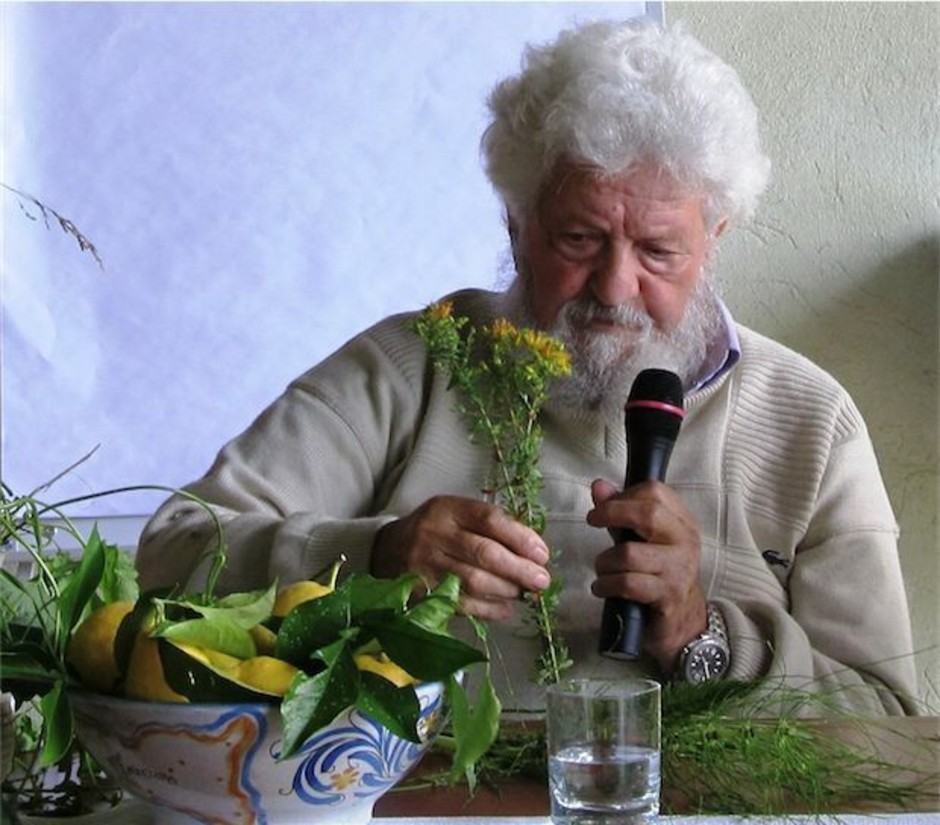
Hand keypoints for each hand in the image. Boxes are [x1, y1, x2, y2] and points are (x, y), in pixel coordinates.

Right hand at [371, 495, 550, 620]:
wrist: (388, 549)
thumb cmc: (436, 530)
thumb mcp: (457, 513)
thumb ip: (491, 525)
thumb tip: (534, 550)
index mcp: (448, 509)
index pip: (489, 519)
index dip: (520, 537)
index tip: (542, 553)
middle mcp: (435, 535)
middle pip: (484, 553)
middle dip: (519, 569)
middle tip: (542, 580)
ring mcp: (426, 565)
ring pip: (474, 581)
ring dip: (506, 590)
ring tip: (524, 593)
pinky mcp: (422, 593)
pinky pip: (462, 605)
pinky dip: (489, 609)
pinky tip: (505, 608)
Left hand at [587, 478, 706, 672]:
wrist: (683, 622)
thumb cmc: (657, 574)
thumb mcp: (641, 539)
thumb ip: (620, 511)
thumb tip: (599, 486)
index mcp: (681, 521)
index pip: (655, 492)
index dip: (624, 495)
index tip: (604, 507)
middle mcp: (685, 541)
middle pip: (648, 514)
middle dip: (612, 514)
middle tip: (593, 521)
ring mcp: (678, 569)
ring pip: (629, 553)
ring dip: (604, 561)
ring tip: (602, 570)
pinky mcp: (668, 596)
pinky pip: (628, 583)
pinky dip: (606, 585)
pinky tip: (602, 588)